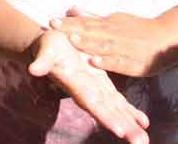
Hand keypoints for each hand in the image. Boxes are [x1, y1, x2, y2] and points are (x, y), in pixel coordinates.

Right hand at [29, 30, 149, 142]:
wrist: (52, 43)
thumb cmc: (47, 45)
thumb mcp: (45, 50)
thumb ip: (42, 61)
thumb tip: (33, 69)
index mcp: (76, 84)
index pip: (92, 103)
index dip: (105, 116)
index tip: (120, 130)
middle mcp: (87, 91)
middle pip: (108, 112)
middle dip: (124, 127)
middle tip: (141, 143)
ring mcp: (96, 89)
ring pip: (116, 109)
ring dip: (130, 124)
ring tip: (143, 139)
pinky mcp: (102, 84)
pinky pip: (118, 100)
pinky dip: (130, 111)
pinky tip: (143, 122)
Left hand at [49, 7, 177, 76]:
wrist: (167, 38)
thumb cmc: (137, 29)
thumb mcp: (114, 20)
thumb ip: (92, 17)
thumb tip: (72, 9)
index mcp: (107, 25)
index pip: (84, 23)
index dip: (68, 22)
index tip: (51, 21)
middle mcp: (113, 35)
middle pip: (90, 32)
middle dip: (72, 29)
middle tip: (54, 26)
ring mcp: (123, 49)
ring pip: (102, 46)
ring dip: (87, 43)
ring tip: (72, 40)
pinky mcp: (132, 63)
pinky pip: (118, 63)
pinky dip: (106, 62)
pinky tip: (95, 62)